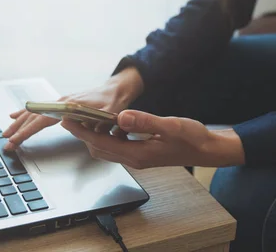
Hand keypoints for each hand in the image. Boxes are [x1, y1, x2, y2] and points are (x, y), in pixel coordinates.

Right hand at [2, 67, 143, 150]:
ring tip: (6, 132)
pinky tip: (16, 116)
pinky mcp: (61, 103)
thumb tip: (77, 128)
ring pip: (35, 112)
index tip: (15, 141)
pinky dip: (26, 113)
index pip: (42, 120)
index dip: (27, 131)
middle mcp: (61, 101)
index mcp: (69, 106)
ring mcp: (60, 101)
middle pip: (34, 117)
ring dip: (19, 123)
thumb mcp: (108, 115)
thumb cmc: (113, 104)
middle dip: (18, 130)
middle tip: (6, 143)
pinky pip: (40, 109)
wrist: (115, 90)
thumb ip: (95, 122)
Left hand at [61, 109, 245, 168]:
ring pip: (107, 148)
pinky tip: (112, 124)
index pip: (101, 143)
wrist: (208, 150)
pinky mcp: (142, 153)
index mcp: (138, 154)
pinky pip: (118, 146)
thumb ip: (145, 122)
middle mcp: (134, 158)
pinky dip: (108, 136)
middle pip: (99, 148)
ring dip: (94, 135)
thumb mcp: (171, 126)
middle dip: (82, 134)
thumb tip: (121, 118)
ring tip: (84, 119)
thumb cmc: (193, 139)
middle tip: (69, 117)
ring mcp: (138, 157)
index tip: (67, 120)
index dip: (82, 132)